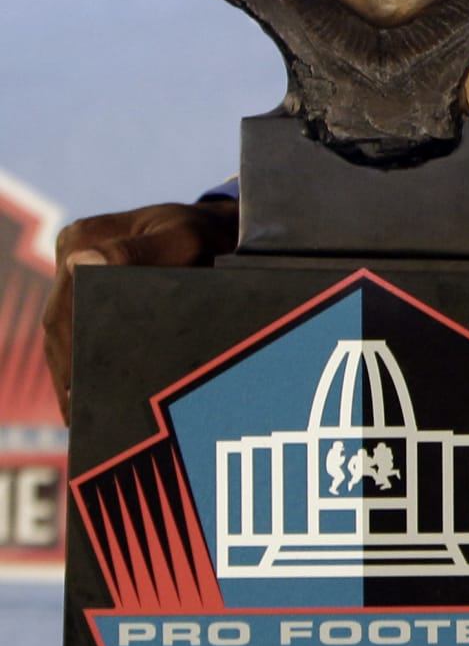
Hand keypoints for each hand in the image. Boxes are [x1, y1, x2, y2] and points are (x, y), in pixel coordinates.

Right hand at [43, 197, 238, 421]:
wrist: (228, 227)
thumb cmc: (210, 232)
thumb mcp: (183, 239)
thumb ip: (137, 251)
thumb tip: (81, 263)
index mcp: (82, 239)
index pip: (63, 311)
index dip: (70, 357)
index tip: (81, 397)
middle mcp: (73, 254)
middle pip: (62, 328)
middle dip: (71, 373)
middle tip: (86, 418)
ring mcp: (81, 273)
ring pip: (68, 336)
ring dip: (75, 375)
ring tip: (88, 418)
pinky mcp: (96, 289)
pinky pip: (84, 333)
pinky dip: (88, 364)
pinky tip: (95, 400)